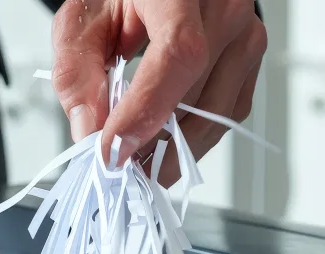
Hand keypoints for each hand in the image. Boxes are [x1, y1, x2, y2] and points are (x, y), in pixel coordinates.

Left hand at [51, 0, 266, 185]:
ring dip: (175, 150)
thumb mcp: (82, 23)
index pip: (177, 55)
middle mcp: (224, 7)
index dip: (146, 111)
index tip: (114, 149)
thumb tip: (89, 132)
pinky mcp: (247, 60)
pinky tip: (163, 148)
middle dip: (152, 141)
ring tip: (137, 166)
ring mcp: (244, 33)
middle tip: (117, 166)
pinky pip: (226, 113)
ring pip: (216, 113)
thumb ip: (77, 74)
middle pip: (196, 93)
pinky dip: (193, 139)